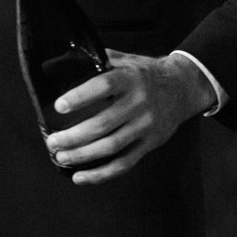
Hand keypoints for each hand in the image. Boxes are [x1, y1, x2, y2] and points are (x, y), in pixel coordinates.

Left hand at [44, 50, 213, 184]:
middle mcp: (139, 103)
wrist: (183, 88)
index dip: (80, 97)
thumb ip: (101, 59)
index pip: (103, 87)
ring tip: (61, 157)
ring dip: (82, 155)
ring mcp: (145, 126)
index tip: (59, 106)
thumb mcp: (127, 59)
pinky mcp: (149, 144)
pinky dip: (101, 174)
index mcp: (130, 79)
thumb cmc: (147, 74)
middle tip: (52, 141)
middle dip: (73, 136)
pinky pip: (124, 163)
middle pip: (103, 124)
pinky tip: (81, 176)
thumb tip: (69, 59)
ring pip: (111, 146)